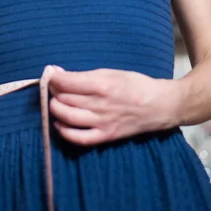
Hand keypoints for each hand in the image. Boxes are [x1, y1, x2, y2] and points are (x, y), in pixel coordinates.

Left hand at [48, 67, 178, 145]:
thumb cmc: (135, 84)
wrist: (159, 105)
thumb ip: (86, 75)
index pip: (67, 82)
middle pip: (64, 98)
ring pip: (67, 116)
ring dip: (55, 108)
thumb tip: (59, 73)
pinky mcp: (106, 136)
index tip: (51, 73)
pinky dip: (64, 131)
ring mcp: (102, 122)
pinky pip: (79, 138)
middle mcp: (100, 104)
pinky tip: (59, 123)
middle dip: (53, 91)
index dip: (53, 77)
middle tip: (53, 86)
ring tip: (55, 102)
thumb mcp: (112, 72)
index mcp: (102, 84)